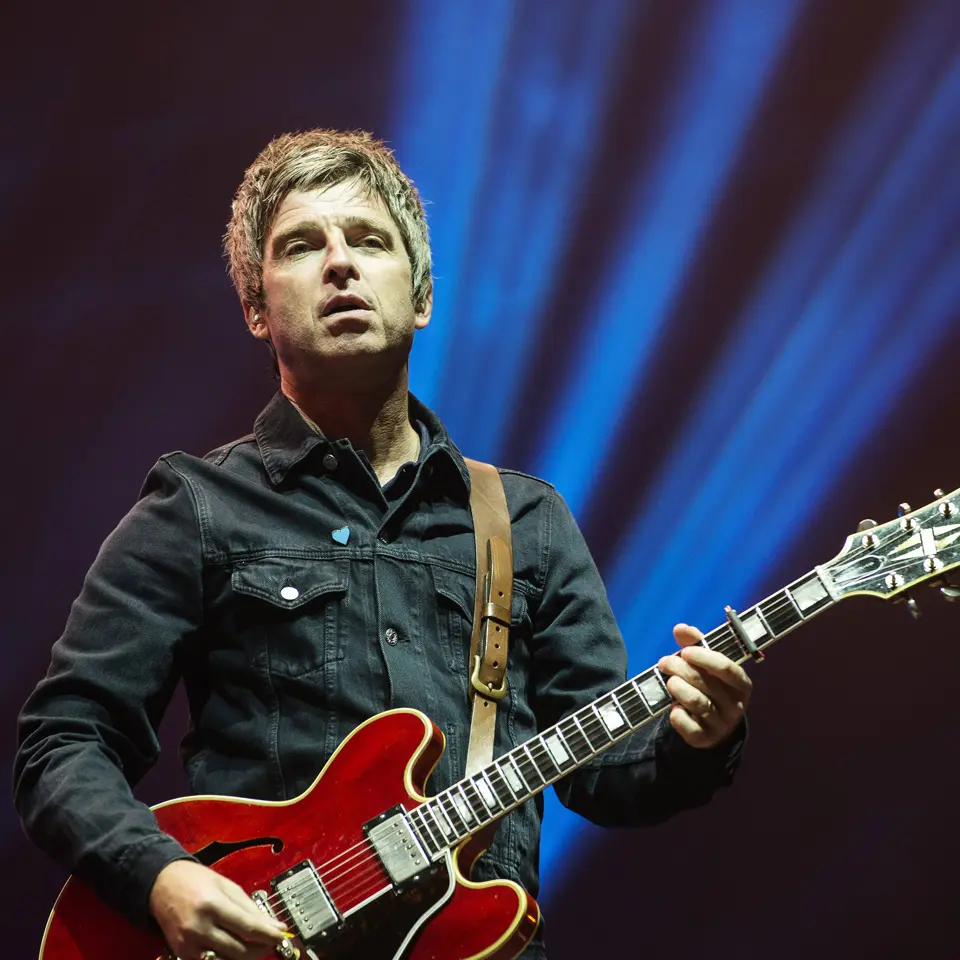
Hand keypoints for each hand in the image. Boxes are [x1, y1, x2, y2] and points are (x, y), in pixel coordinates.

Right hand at [148, 859, 288, 959]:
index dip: (268, 935)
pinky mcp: (182, 953)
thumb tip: (274, 924)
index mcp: (213, 905)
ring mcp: (189, 944)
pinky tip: (234, 949)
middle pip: (239, 950)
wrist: (163, 885)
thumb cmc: (197, 881)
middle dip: (260, 949)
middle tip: (271, 942)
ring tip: (255, 946)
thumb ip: (251, 907)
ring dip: (246, 956)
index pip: (248, 927)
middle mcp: (199, 927)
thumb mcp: (227, 886)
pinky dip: (226, 958)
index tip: (282, 936)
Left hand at [657, 623, 752, 748]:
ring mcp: (722, 724)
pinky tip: (673, 707)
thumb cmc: (710, 685)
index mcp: (742, 683)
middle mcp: (736, 705)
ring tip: (669, 681)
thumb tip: (680, 628)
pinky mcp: (705, 739)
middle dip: (680, 669)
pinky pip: (689, 727)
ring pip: (698, 703)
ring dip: (678, 689)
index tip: (684, 651)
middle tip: (664, 662)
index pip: (727, 668)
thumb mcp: (706, 664)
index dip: (703, 657)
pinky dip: (677, 715)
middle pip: (706, 683)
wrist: (714, 725)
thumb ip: (695, 644)